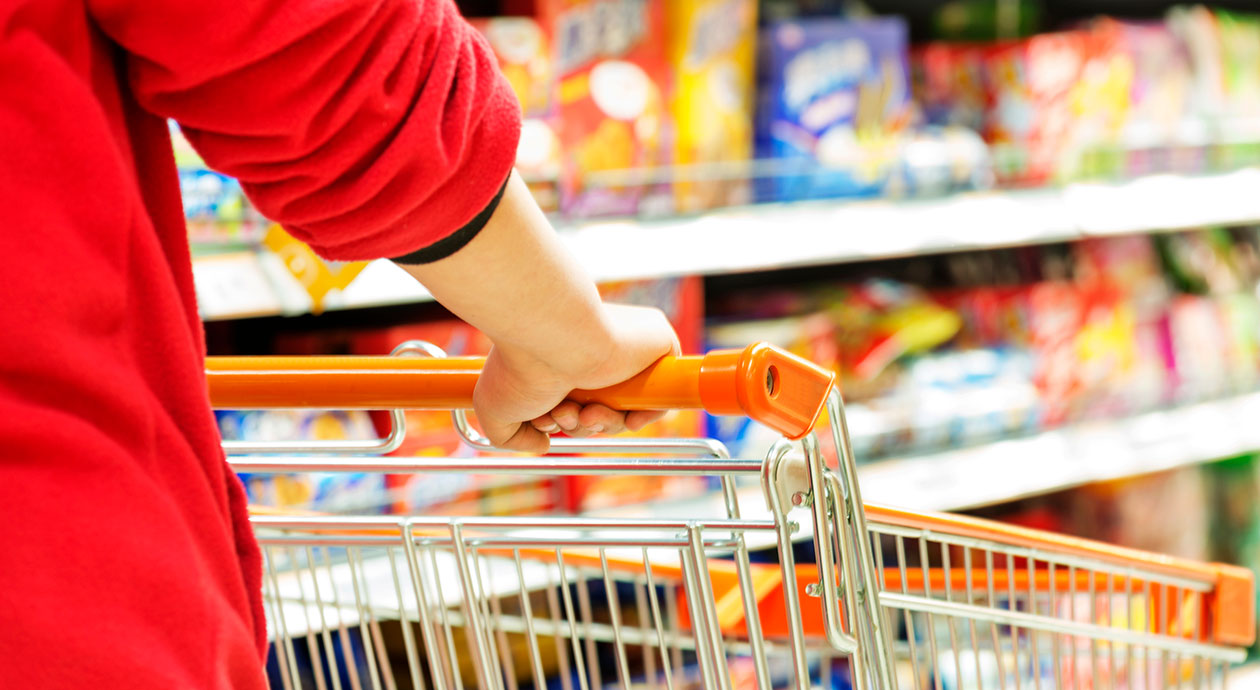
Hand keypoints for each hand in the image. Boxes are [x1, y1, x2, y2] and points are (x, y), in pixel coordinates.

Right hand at [472, 304, 680, 451]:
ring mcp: (626, 350)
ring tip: (578, 410)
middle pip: (600, 412)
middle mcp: (594, 355)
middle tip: (561, 415)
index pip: (576, 405)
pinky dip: (643, 415)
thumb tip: (543, 444)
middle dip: (580, 425)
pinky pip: (660, 396)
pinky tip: (618, 415)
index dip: (565, 422)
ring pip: (626, 410)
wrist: (552, 334)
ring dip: (602, 424)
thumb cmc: (520, 367)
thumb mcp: (495, 410)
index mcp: (564, 362)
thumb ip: (511, 437)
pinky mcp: (657, 344)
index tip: (546, 421)